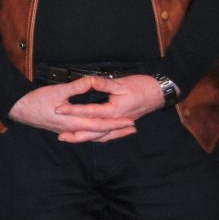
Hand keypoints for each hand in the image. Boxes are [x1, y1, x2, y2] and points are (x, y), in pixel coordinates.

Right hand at [9, 79, 140, 142]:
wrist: (19, 109)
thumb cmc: (36, 100)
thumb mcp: (57, 91)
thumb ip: (77, 87)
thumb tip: (92, 81)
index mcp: (73, 121)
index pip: (100, 125)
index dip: (116, 123)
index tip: (130, 121)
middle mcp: (72, 129)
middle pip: (99, 133)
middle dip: (116, 131)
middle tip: (132, 128)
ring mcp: (67, 131)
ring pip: (92, 136)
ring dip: (108, 133)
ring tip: (121, 131)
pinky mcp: (63, 129)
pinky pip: (84, 134)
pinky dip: (95, 134)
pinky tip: (99, 132)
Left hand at [50, 74, 165, 141]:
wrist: (159, 93)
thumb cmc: (141, 87)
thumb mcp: (120, 83)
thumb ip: (101, 83)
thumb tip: (88, 81)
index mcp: (113, 111)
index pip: (88, 112)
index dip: (72, 111)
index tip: (58, 109)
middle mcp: (115, 120)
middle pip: (92, 131)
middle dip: (75, 133)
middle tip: (59, 135)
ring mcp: (119, 123)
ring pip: (99, 135)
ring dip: (84, 138)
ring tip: (68, 139)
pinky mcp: (121, 123)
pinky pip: (107, 134)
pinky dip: (96, 137)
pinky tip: (88, 137)